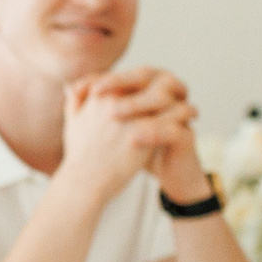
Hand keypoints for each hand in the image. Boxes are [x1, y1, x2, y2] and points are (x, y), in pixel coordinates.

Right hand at [58, 70, 195, 204]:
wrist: (84, 181)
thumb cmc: (79, 155)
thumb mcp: (73, 123)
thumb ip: (75, 101)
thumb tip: (71, 86)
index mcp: (99, 94)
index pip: (128, 79)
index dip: (143, 84)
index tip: (155, 90)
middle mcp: (115, 100)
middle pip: (147, 82)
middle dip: (163, 86)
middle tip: (178, 92)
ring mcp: (130, 115)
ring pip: (163, 96)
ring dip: (178, 98)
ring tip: (188, 106)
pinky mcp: (143, 131)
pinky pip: (170, 116)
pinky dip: (182, 114)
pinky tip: (191, 118)